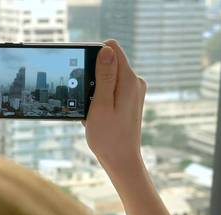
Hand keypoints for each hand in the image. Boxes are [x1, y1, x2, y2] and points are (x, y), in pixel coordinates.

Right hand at [84, 40, 146, 167]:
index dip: (93, 56)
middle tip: (89, 99)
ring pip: (107, 76)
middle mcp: (135, 82)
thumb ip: (104, 76)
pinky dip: (100, 97)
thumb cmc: (108, 137)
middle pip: (109, 61)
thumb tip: (106, 49)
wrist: (121, 160)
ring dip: (95, 89)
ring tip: (94, 110)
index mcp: (128, 80)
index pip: (111, 48)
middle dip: (92, 75)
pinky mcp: (129, 98)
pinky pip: (110, 88)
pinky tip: (98, 114)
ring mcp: (133, 90)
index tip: (85, 76)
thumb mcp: (100, 105)